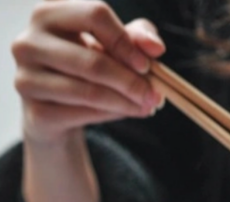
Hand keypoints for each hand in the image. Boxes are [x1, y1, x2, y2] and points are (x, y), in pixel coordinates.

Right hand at [12, 0, 165, 145]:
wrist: (56, 108)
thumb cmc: (87, 65)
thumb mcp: (113, 45)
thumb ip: (136, 38)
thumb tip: (156, 47)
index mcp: (50, 12)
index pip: (95, 15)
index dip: (126, 43)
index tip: (146, 65)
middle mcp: (29, 41)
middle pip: (94, 62)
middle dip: (131, 82)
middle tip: (154, 95)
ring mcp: (27, 78)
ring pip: (90, 92)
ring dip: (126, 102)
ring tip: (147, 106)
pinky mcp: (36, 112)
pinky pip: (84, 114)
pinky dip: (112, 115)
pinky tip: (127, 112)